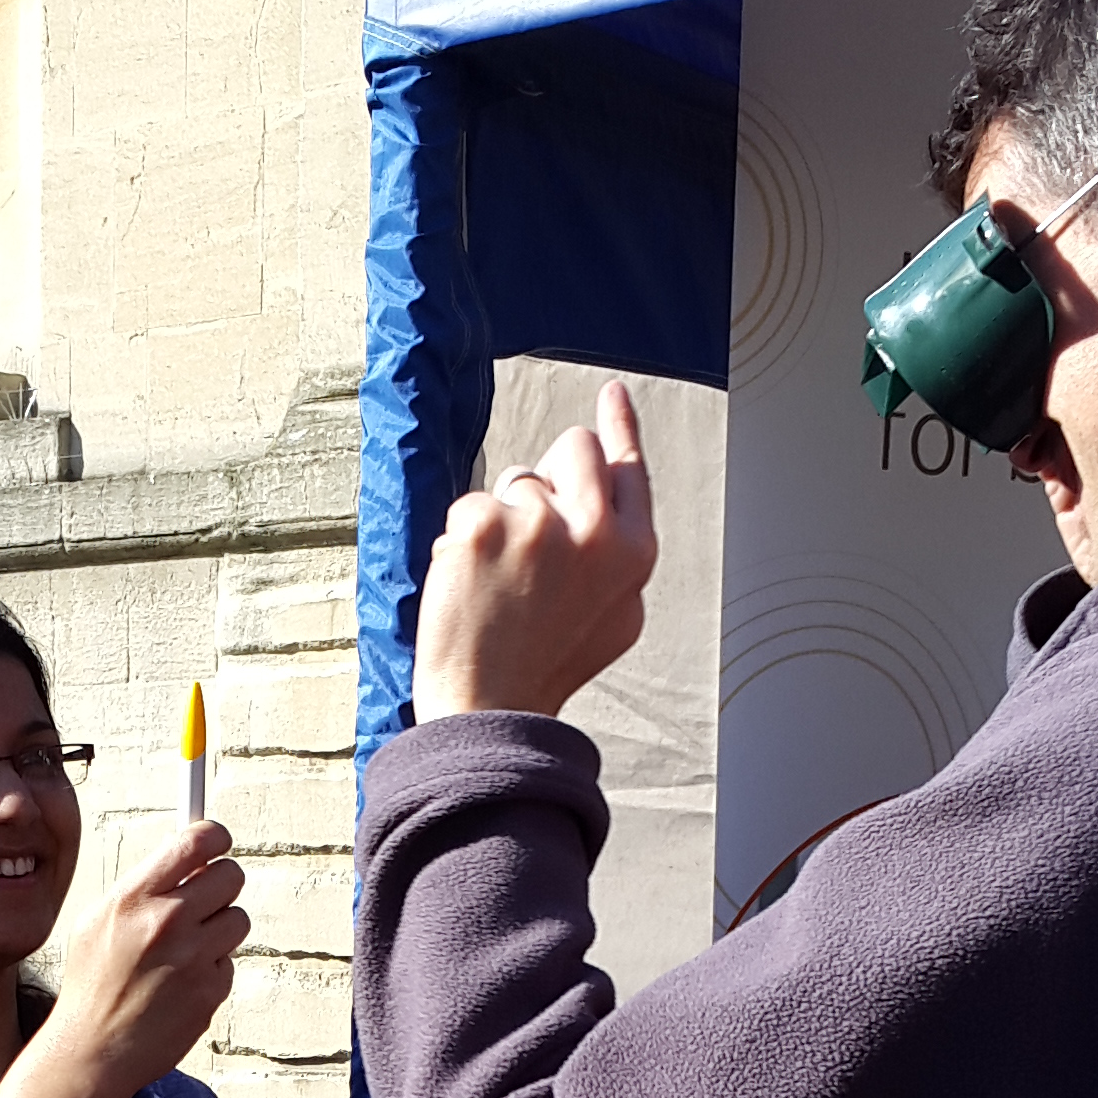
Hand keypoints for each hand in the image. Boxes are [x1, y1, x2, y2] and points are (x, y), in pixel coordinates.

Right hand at [43, 822, 247, 1096]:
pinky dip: (212, 970)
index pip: (198, 840)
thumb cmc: (93, 985)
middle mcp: (166, 922)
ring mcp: (193, 958)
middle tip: (203, 901)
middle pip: (231, 875)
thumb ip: (141, 887)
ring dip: (219, 930)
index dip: (216, 837)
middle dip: (221, 885)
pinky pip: (229, 962)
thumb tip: (184, 857)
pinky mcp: (211, 990)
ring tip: (185, 951)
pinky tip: (180, 986)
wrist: (93, 1051)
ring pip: (238, 919)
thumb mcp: (97, 921)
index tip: (218, 844)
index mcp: (134, 897)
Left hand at [411, 379, 656, 722]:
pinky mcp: (484, 526)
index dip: (619, 427)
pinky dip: (463, 540)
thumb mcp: (618, 615)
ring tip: (501, 582)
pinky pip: (471, 505)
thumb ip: (622, 552)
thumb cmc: (548, 663)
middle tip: (530, 539)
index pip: (628, 468)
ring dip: (502, 518)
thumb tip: (612, 493)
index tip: (611, 393)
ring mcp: (537, 524)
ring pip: (514, 480)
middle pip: (572, 449)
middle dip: (549, 477)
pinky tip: (469, 584)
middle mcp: (594, 530)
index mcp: (634, 553)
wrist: (489, 704)